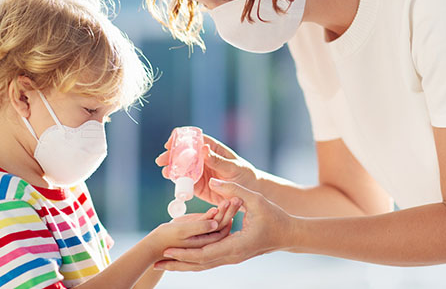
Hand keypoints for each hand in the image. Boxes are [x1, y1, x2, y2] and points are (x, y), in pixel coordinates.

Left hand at [154, 178, 291, 270]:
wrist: (289, 235)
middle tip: (156, 264)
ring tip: (163, 265)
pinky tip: (182, 259)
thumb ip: (234, 190)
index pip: (206, 253)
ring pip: (203, 266)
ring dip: (183, 266)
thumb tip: (214, 180)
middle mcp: (232, 256)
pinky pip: (209, 260)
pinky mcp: (232, 255)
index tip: (168, 251)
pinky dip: (194, 261)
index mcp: (236, 246)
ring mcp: (232, 257)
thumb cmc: (276, 217)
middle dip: (177, 264)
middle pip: (200, 265)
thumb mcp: (256, 200)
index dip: (185, 253)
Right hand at [156, 132, 258, 205]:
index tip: (170, 142)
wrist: (248, 195)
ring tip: (165, 172)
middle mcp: (203, 160)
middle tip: (161, 160)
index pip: (194, 139)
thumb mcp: (233, 167)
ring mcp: (199, 173)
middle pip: (183, 154)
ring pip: (181, 168)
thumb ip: (218, 161)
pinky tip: (172, 181)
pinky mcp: (198, 187)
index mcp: (212, 149)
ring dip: (172, 169)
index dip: (180, 139)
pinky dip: (178, 182)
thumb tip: (203, 149)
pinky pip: (186, 183)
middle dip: (171, 155)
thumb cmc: (244, 176)